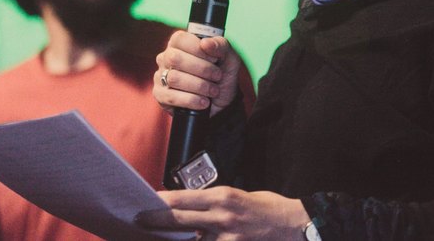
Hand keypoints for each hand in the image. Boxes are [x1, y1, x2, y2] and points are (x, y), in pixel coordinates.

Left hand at [137, 187, 309, 240]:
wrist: (294, 226)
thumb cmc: (267, 208)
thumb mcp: (238, 196)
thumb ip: (214, 204)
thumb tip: (191, 211)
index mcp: (223, 197)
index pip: (184, 199)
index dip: (162, 202)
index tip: (146, 202)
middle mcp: (222, 216)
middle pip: (180, 219)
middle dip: (156, 220)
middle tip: (139, 219)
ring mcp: (227, 237)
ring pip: (191, 240)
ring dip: (176, 239)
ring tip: (161, 236)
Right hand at [154, 31, 240, 117]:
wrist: (222, 103)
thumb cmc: (222, 75)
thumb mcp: (228, 58)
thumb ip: (220, 46)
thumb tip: (205, 43)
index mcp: (180, 43)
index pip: (180, 39)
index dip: (198, 49)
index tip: (214, 59)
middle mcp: (166, 57)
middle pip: (174, 58)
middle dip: (201, 69)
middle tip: (217, 76)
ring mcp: (160, 76)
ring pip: (174, 78)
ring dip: (199, 86)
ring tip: (213, 90)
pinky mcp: (160, 95)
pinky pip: (171, 97)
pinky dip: (192, 100)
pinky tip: (204, 102)